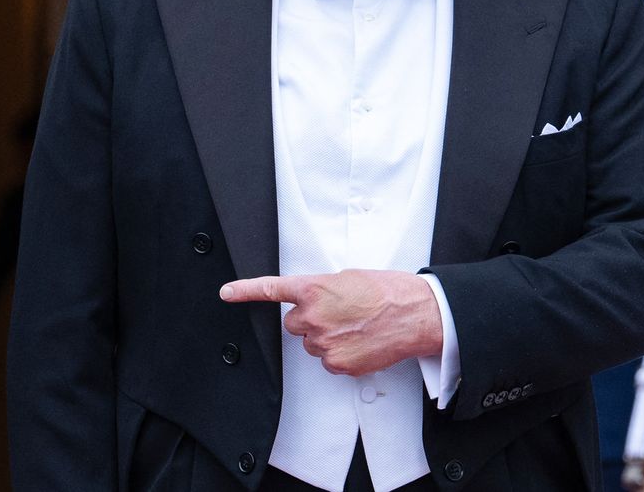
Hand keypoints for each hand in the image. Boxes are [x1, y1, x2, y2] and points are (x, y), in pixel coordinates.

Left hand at [219, 269, 442, 376]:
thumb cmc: (388, 291)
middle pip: (295, 324)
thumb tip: (315, 301)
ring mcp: (324, 343)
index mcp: (314, 289)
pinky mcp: (338, 363)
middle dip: (311, 319)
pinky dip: (341, 354)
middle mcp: (314, 317)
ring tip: (355, 326)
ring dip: (327, 336)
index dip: (244, 291)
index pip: (270, 289)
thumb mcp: (348, 278)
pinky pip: (329, 360)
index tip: (226, 293)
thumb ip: (322, 289)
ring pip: (312, 343)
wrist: (417, 314)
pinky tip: (360, 342)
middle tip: (338, 313)